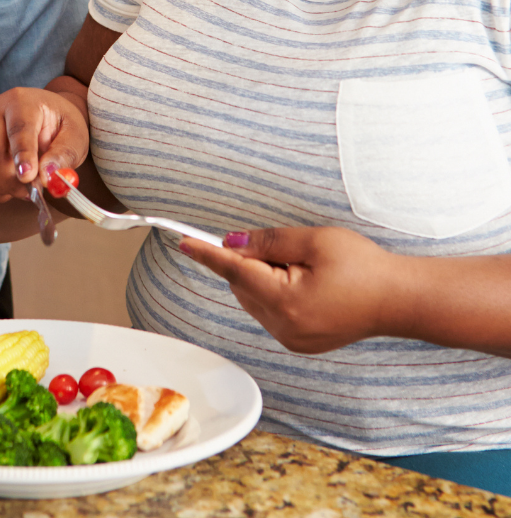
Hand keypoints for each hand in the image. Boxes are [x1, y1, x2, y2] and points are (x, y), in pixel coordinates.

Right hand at [0, 86, 88, 203]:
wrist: (44, 118)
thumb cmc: (60, 125)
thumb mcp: (75, 135)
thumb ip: (64, 154)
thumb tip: (47, 176)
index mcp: (21, 102)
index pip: (18, 129)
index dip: (22, 155)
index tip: (28, 178)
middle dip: (11, 180)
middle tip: (33, 192)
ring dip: (2, 188)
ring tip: (24, 189)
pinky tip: (6, 190)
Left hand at [180, 226, 406, 353]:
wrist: (399, 300)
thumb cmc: (363, 266)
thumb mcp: (314, 241)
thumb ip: (268, 241)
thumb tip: (232, 243)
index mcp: (287, 302)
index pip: (234, 271)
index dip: (207, 254)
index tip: (184, 241)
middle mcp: (284, 327)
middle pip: (242, 284)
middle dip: (250, 261)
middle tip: (285, 249)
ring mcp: (292, 339)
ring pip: (253, 298)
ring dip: (261, 277)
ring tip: (303, 268)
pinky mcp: (299, 342)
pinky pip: (269, 311)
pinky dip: (273, 292)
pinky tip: (304, 283)